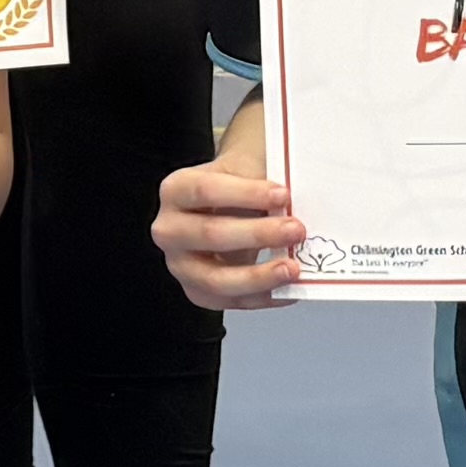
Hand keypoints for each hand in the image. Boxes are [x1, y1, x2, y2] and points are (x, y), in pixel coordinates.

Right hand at [151, 159, 305, 310]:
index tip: (282, 195)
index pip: (205, 190)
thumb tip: (294, 203)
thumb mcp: (247, 164)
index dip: (245, 194)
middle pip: (210, 234)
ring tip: (292, 268)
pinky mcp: (200, 291)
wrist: (233, 202)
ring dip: (259, 275)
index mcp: (176, 191)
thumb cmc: (240, 182)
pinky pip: (232, 302)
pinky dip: (264, 297)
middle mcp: (170, 230)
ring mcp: (181, 265)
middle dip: (258, 234)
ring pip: (216, 280)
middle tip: (295, 230)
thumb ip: (264, 179)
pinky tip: (289, 287)